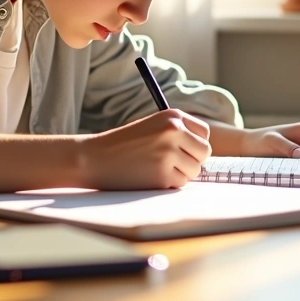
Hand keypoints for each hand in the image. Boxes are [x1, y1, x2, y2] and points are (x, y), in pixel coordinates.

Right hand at [78, 109, 211, 188]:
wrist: (94, 157)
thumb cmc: (123, 144)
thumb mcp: (152, 127)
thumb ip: (178, 133)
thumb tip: (205, 151)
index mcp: (173, 116)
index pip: (204, 133)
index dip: (195, 144)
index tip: (184, 150)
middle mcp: (174, 131)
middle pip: (204, 152)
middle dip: (193, 160)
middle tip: (173, 163)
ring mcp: (169, 153)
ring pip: (195, 170)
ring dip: (180, 173)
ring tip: (157, 168)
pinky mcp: (163, 175)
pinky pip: (180, 183)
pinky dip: (169, 184)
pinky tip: (150, 176)